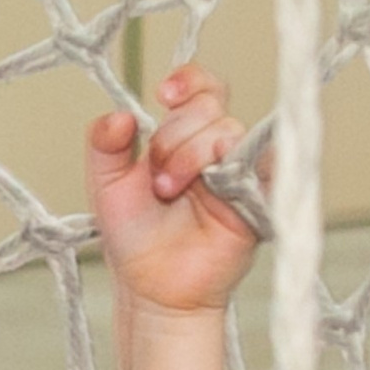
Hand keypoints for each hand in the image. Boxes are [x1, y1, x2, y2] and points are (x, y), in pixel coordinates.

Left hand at [85, 66, 260, 321]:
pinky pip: (266, 166)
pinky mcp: (260, 198)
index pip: (201, 89)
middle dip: (175, 136)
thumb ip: (104, 144)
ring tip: (170, 190)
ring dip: (192, 155)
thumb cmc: (134, 238)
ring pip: (230, 132)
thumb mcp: (107, 184)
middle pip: (211, 108)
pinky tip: (213, 188)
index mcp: (184, 136)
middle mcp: (216, 148)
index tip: (163, 94)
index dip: (189, 81)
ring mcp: (240, 172)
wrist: (153, 288)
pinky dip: (237, 169)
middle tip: (157, 177)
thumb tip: (120, 115)